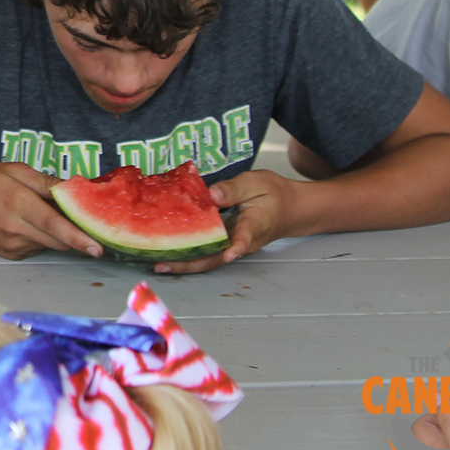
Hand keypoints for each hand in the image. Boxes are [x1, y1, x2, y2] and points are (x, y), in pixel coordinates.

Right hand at [0, 163, 103, 258]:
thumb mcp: (13, 171)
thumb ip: (45, 182)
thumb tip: (74, 190)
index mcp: (18, 203)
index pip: (55, 225)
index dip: (79, 237)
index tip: (98, 248)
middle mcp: (16, 229)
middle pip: (58, 240)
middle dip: (75, 234)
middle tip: (80, 219)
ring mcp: (11, 245)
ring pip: (49, 244)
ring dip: (55, 234)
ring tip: (38, 213)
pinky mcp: (8, 254)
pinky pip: (35, 248)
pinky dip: (40, 238)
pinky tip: (25, 223)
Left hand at [154, 169, 293, 274]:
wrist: (290, 209)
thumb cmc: (272, 193)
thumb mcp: (255, 183)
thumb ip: (232, 189)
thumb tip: (211, 195)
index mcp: (255, 223)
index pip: (245, 236)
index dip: (237, 245)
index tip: (231, 254)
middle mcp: (244, 241)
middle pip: (218, 257)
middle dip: (192, 264)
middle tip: (165, 265)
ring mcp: (235, 246)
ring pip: (210, 259)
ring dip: (186, 264)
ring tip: (160, 265)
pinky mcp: (228, 245)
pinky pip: (208, 253)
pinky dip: (190, 255)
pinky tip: (169, 253)